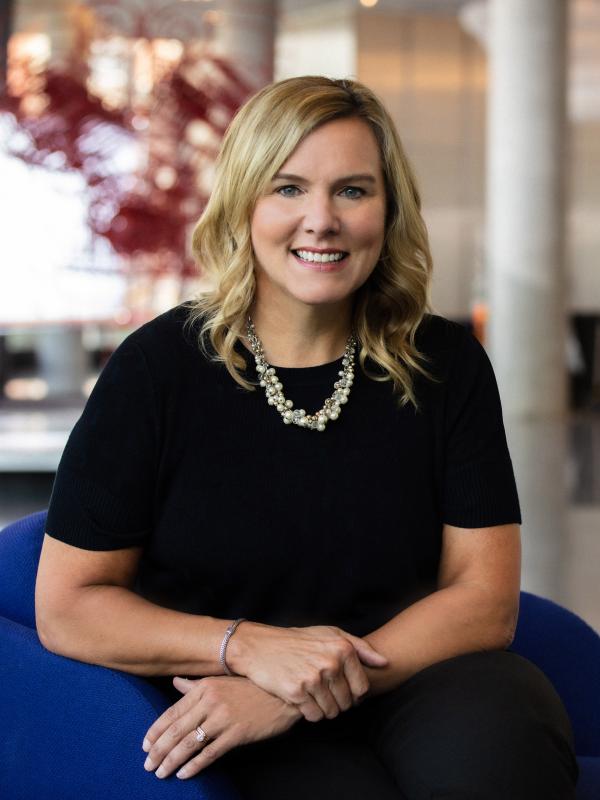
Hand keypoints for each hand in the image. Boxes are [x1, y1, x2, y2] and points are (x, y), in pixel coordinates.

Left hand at [142, 675, 302, 780]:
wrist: (282, 694)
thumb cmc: (252, 686)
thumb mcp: (222, 680)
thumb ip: (196, 685)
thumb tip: (176, 682)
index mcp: (204, 687)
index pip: (172, 712)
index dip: (156, 731)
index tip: (145, 745)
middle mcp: (210, 702)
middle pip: (176, 730)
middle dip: (159, 750)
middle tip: (148, 765)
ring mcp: (223, 718)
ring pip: (189, 744)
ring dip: (171, 761)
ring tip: (161, 773)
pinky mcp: (236, 734)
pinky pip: (210, 753)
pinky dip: (194, 766)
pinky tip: (184, 773)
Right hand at [227, 622, 387, 721]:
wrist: (260, 647)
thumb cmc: (298, 640)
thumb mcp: (329, 633)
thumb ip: (360, 647)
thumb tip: (385, 663)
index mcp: (343, 648)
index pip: (362, 688)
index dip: (353, 693)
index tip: (340, 687)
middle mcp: (330, 663)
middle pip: (347, 703)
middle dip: (338, 702)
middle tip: (322, 691)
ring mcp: (313, 678)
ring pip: (331, 712)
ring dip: (323, 709)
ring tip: (312, 694)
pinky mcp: (297, 692)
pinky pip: (314, 716)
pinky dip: (309, 712)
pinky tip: (301, 699)